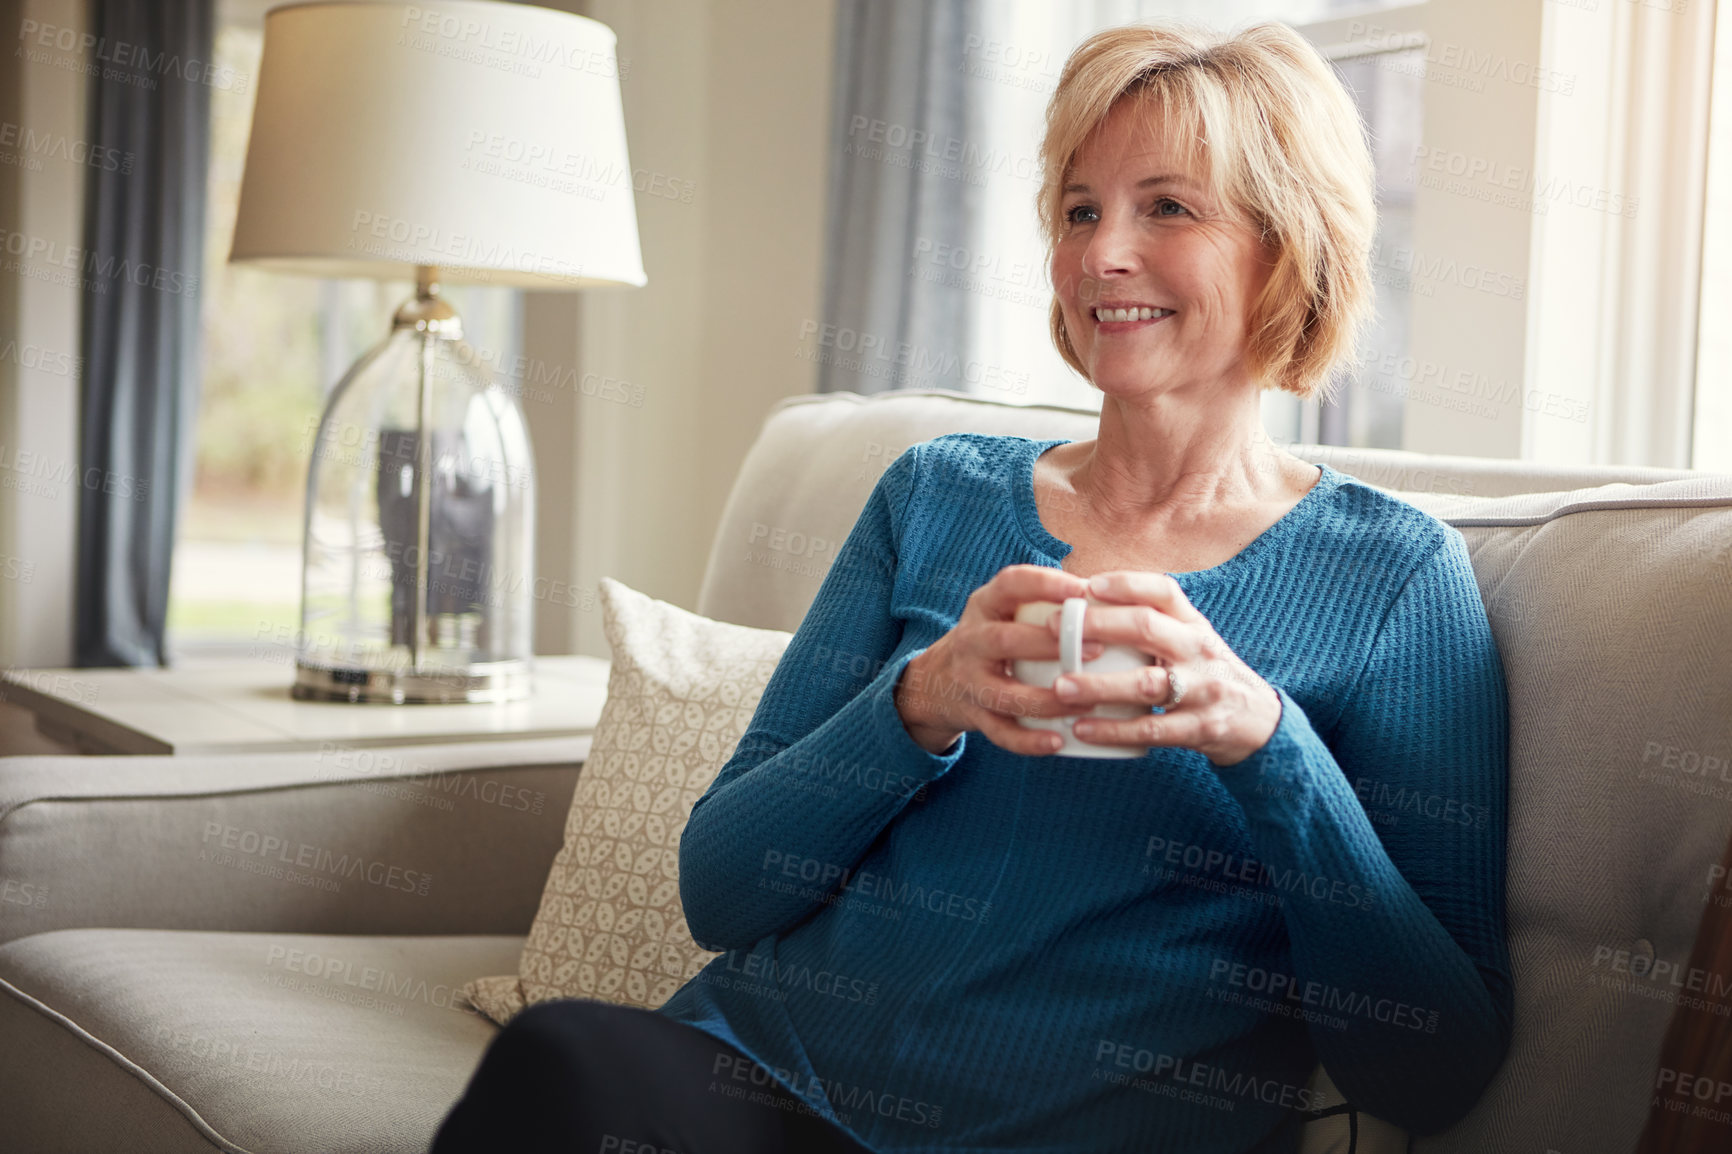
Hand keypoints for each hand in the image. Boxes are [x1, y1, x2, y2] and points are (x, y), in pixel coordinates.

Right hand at [894, 564, 1105, 754]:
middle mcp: (972, 640)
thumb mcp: (1004, 610)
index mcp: (985, 605)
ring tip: (1087, 704)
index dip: (1045, 584)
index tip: (1082, 590)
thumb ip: (1044, 601)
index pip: (1010, 584)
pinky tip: (1057, 742)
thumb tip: (1116, 594)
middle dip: (1049, 645)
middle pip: (1005, 640)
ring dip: (1047, 700)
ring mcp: (970, 680)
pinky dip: (1028, 741)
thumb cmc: (994, 639)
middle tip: (1096, 650)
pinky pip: (1000, 732)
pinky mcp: (973, 715)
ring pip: (1004, 693)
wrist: (938, 681)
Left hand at [1051, 570, 1281, 766]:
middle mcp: (1199, 650)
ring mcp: (1202, 690)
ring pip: (1145, 683)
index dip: (1125, 584)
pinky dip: (1113, 730)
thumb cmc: (1205, 674)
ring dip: (1098, 685)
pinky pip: (1151, 729)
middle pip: (1146, 627)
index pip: (1163, 591)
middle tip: (1050, 628)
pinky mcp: (1199, 728)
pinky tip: (1081, 729)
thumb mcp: (1190, 640)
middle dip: (1096, 625)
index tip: (1087, 585)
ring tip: (1059, 686)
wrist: (1258, 722)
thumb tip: (1085, 601)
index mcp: (1193, 624)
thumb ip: (1153, 622)